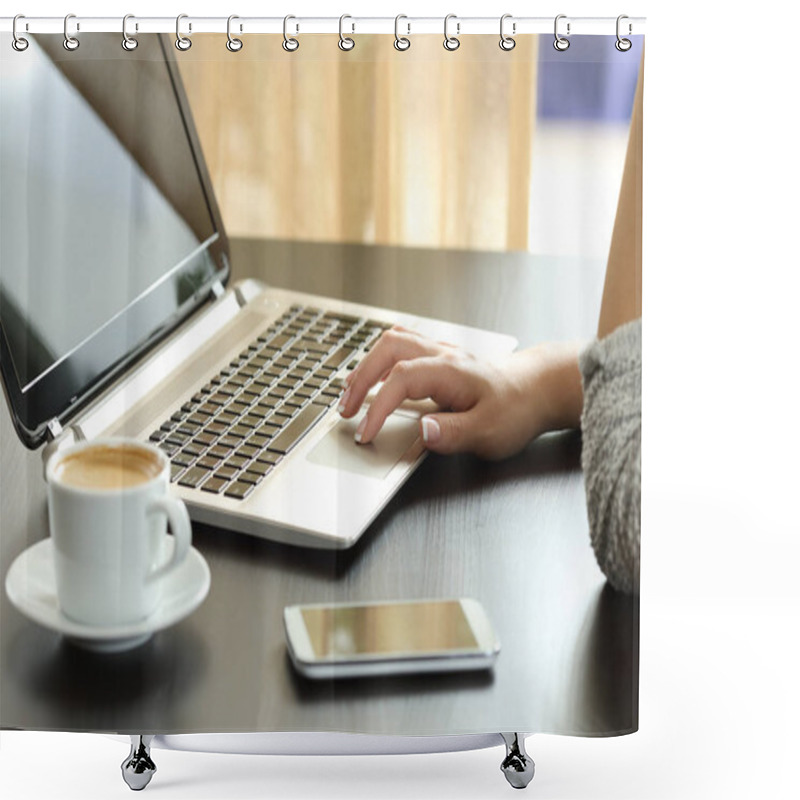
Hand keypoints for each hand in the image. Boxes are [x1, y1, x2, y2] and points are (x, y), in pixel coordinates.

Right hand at [338, 327, 583, 459]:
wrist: (538, 389)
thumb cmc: (516, 409)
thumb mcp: (490, 431)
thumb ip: (454, 433)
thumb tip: (422, 431)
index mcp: (450, 371)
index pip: (400, 380)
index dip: (377, 407)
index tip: (365, 433)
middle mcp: (442, 356)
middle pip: (388, 349)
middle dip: (360, 379)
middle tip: (345, 410)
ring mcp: (440, 354)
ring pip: (392, 342)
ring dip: (366, 366)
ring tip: (350, 395)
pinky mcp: (440, 359)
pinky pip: (402, 347)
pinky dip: (379, 361)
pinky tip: (373, 379)